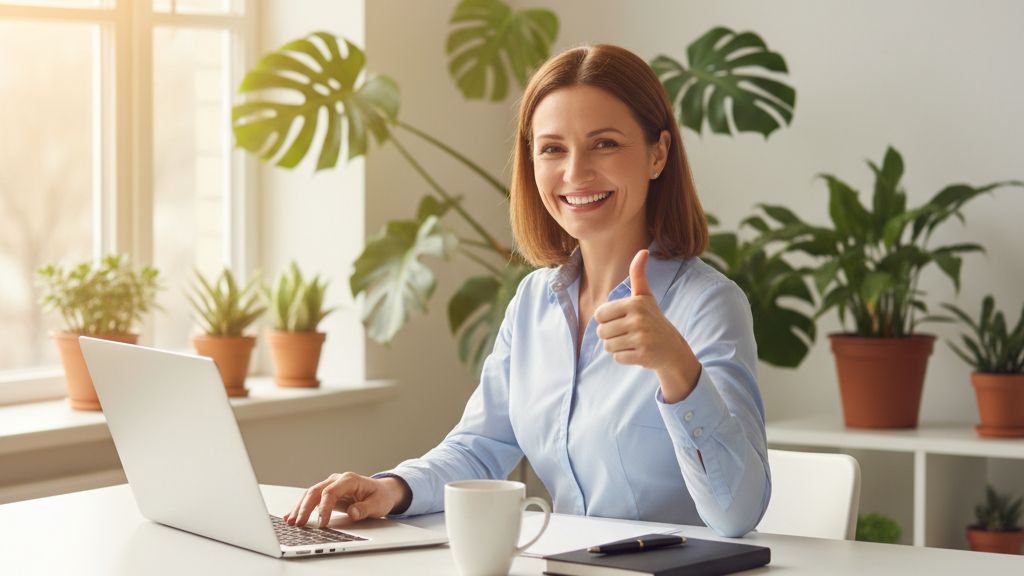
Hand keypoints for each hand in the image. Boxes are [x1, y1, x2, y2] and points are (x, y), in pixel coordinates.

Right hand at [283, 472, 409, 527]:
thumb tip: (353, 512)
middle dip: (305, 508)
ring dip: (299, 508)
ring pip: (310, 494)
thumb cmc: (380, 496)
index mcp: (349, 480)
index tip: (321, 523)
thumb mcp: (378, 504)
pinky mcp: (327, 493)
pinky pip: (311, 499)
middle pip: (316, 491)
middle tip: (298, 524)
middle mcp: (337, 480)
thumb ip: (365, 508)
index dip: (324, 508)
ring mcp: (330, 485)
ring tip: (290, 522)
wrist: (382, 491)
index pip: (331, 492)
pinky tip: (291, 516)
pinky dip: (301, 507)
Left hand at [594, 250, 699, 401]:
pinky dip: (624, 357)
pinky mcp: (643, 356)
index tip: (621, 319)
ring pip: (608, 346)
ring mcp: (642, 338)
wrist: (672, 348)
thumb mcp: (645, 296)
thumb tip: (643, 251)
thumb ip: (638, 275)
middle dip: (610, 335)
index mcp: (635, 303)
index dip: (606, 319)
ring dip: (616, 346)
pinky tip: (637, 352)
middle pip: (601, 332)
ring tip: (632, 341)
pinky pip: (617, 358)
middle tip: (628, 333)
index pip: (599, 314)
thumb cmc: (653, 319)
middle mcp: (639, 320)